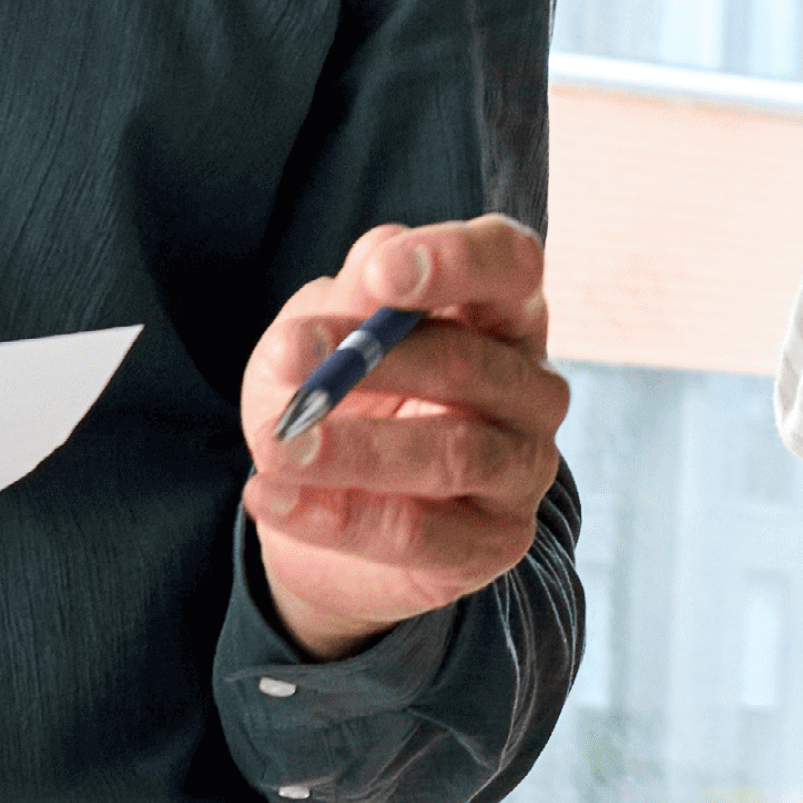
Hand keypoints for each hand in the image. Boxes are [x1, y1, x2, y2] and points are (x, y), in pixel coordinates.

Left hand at [240, 214, 569, 660]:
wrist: (326, 519)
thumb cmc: (338, 401)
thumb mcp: (323, 336)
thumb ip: (350, 300)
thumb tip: (373, 271)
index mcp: (501, 311)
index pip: (512, 264)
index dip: (457, 261)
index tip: (381, 274)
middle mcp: (532, 384)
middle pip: (469, 362)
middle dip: (371, 361)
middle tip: (289, 360)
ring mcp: (526, 466)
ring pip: (456, 453)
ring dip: (355, 449)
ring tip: (275, 443)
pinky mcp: (499, 541)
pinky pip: (422, 533)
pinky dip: (338, 517)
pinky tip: (270, 497)